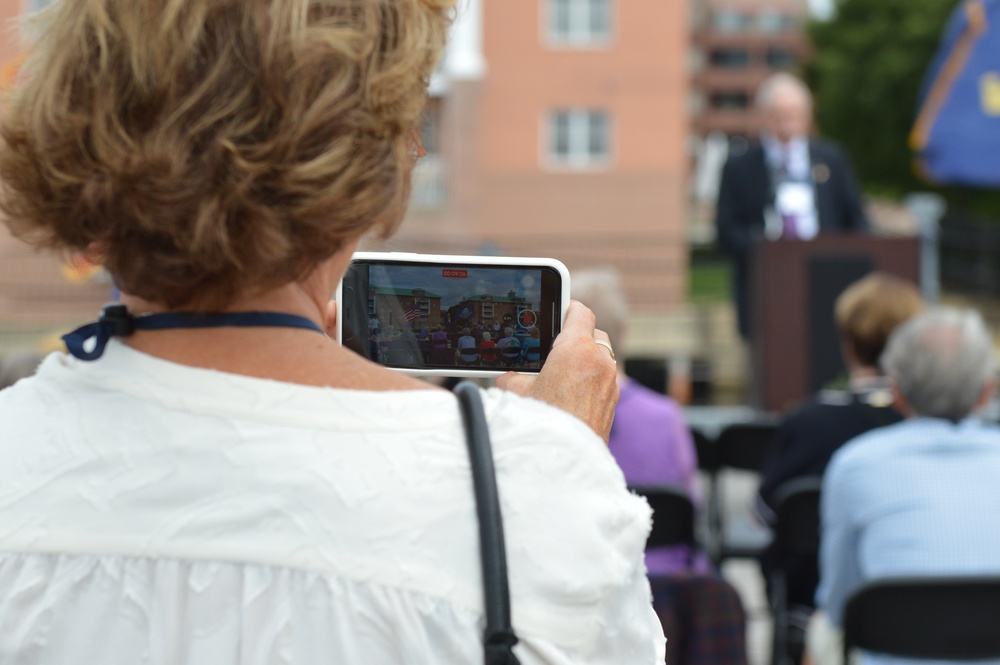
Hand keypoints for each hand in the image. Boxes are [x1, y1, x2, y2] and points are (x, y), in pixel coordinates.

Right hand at [496, 301, 618, 441]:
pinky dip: (590, 379)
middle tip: (555, 345)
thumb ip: (515, 372)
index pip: (580, 312)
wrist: (561, 463)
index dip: (568, 308)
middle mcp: (600, 362)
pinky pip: (603, 380)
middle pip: (593, 334)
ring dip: (585, 359)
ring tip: (561, 372)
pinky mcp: (612, 403)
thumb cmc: (539, 423)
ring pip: (601, 357)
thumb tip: (512, 373)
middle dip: (577, 336)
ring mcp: (610, 384)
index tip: (559, 310)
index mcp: (577, 349)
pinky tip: (571, 393)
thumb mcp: (513, 390)